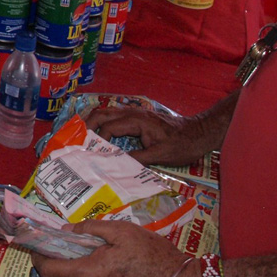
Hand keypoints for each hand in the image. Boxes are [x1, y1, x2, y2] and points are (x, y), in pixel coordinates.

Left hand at [31, 220, 188, 276]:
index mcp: (89, 274)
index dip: (37, 256)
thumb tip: (66, 229)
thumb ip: (88, 228)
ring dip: (68, 268)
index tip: (36, 242)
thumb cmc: (151, 254)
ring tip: (76, 249)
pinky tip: (93, 261)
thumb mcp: (120, 231)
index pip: (48, 270)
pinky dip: (82, 276)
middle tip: (57, 242)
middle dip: (52, 261)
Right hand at [84, 105, 217, 167]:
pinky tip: (100, 134)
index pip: (108, 127)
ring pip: (106, 113)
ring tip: (82, 136)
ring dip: (93, 122)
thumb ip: (137, 158)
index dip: (98, 140)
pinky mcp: (137, 117)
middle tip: (76, 140)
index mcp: (136, 120)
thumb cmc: (183, 144)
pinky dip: (103, 123)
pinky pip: (114, 116)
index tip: (92, 154)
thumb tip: (115, 163)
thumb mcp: (161, 155)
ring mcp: (134, 113)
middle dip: (87, 125)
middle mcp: (132, 113)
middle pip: (101, 113)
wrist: (200, 133)